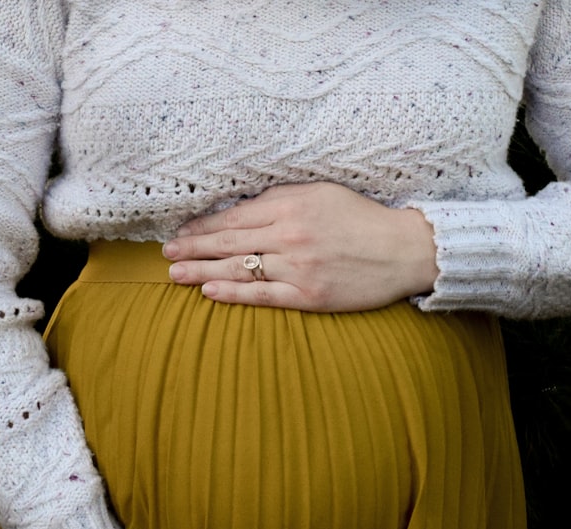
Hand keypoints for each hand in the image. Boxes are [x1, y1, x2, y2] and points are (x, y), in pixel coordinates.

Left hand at [163, 182, 438, 311]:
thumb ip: (282, 197)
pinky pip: (262, 295)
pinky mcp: (309, 294)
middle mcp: (290, 235)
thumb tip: (241, 206)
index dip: (203, 227)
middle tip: (166, 255)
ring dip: (202, 271)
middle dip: (192, 249)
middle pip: (229, 242)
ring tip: (175, 276)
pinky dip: (233, 293)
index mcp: (291, 205)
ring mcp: (298, 267)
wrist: (404, 250)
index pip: (234, 217)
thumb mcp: (322, 192)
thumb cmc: (362, 219)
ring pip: (239, 268)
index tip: (180, 233)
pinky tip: (209, 291)